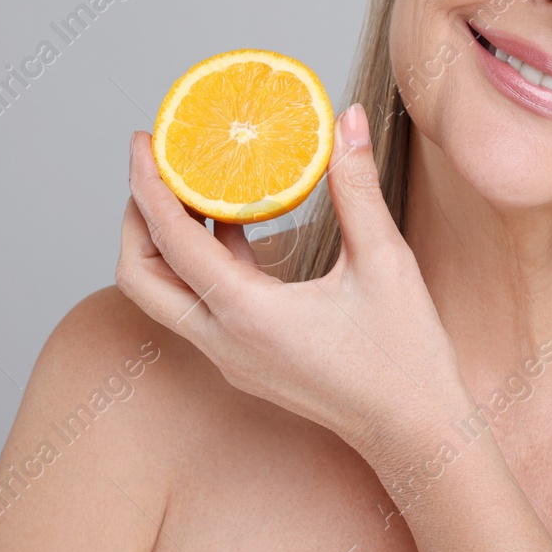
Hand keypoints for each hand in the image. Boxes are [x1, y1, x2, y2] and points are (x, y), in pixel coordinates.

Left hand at [116, 102, 466, 457]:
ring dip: (167, 242)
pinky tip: (235, 225)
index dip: (149, 185)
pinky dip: (201, 264)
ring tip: (193, 186)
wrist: (415, 431)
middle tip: (155, 167)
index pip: (171, 242)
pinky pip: (201, 307)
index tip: (142, 141)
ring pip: (166, 296)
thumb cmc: (404, 357)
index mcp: (247, 316)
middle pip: (140, 279)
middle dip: (136, 218)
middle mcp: (225, 342)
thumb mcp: (384, 261)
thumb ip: (356, 187)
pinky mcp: (246, 362)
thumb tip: (344, 120)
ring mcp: (232, 358)